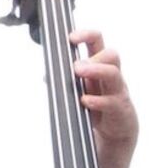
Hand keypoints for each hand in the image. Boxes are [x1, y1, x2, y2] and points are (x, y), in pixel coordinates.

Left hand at [70, 29, 137, 155]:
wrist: (118, 132)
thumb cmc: (100, 107)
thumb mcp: (82, 91)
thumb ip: (67, 81)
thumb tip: (47, 76)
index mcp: (101, 66)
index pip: (98, 42)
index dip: (86, 35)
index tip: (71, 38)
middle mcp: (112, 76)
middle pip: (111, 55)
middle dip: (93, 57)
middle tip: (76, 66)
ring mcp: (118, 92)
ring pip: (114, 74)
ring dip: (95, 71)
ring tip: (78, 72)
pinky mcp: (120, 109)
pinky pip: (111, 102)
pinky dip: (96, 100)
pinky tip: (84, 101)